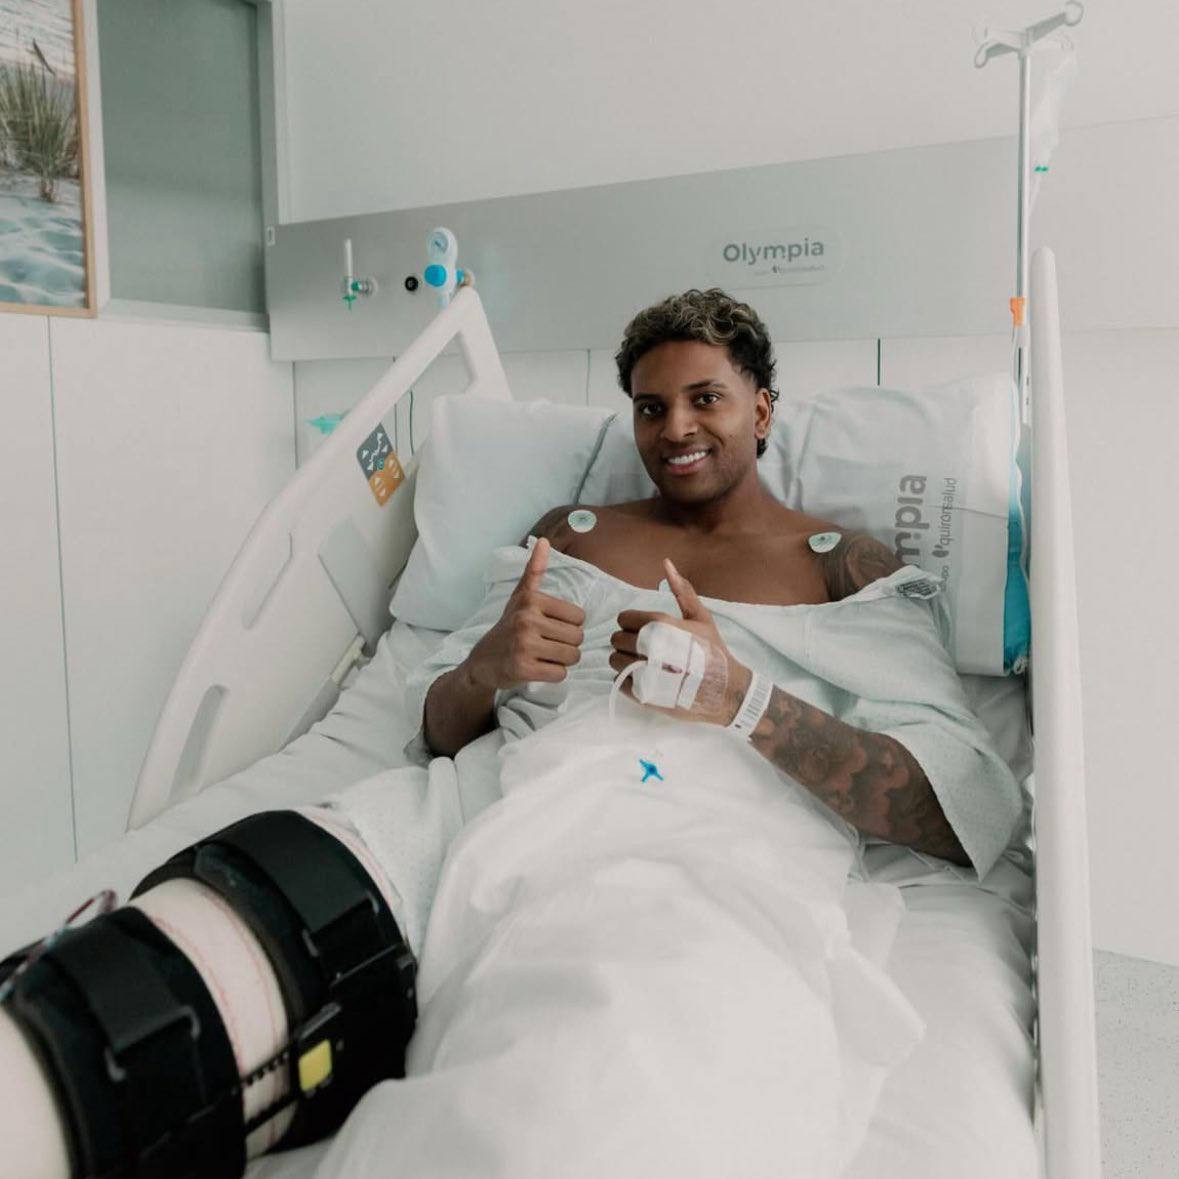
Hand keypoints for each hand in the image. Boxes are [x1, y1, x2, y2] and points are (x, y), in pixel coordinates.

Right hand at [464, 537, 585, 690]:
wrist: (483, 661)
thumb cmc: (508, 626)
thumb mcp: (520, 596)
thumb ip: (535, 570)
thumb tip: (544, 540)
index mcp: (530, 600)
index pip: (579, 617)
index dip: (569, 626)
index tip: (550, 628)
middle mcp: (526, 620)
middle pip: (577, 638)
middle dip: (567, 645)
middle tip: (547, 645)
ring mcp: (523, 645)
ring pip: (572, 656)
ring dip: (562, 660)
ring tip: (543, 656)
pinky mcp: (522, 669)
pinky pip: (560, 674)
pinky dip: (553, 674)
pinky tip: (537, 668)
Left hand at [610, 558, 751, 724]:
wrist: (725, 690)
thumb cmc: (713, 650)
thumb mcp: (701, 617)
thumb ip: (681, 590)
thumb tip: (666, 563)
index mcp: (660, 625)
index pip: (623, 618)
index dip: (632, 623)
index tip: (646, 631)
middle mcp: (649, 647)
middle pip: (616, 639)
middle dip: (628, 642)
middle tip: (646, 648)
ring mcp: (645, 672)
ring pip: (614, 660)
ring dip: (625, 660)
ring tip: (645, 663)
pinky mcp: (642, 694)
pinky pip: (619, 681)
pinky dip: (628, 680)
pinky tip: (646, 678)